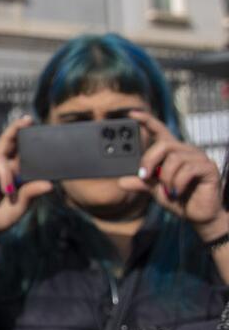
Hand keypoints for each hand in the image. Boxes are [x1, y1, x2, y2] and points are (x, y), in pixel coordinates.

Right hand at [0, 114, 53, 266]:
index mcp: (11, 170)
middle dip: (14, 130)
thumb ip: (32, 193)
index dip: (21, 134)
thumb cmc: (2, 216)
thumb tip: (49, 184)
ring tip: (6, 193)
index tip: (29, 120)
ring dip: (6, 178)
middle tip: (25, 121)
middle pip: (5, 142)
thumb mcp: (22, 205)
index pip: (17, 149)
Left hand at [122, 111, 228, 238]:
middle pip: (164, 145)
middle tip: (145, 176)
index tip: (132, 114)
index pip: (160, 131)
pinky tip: (177, 192)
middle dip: (149, 161)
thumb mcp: (154, 190)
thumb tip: (121, 181)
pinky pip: (188, 169)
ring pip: (175, 159)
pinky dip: (177, 183)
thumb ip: (141, 182)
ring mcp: (199, 158)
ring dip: (166, 178)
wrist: (198, 215)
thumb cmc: (178, 198)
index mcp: (172, 152)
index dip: (147, 121)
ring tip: (168, 190)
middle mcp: (186, 151)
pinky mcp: (209, 168)